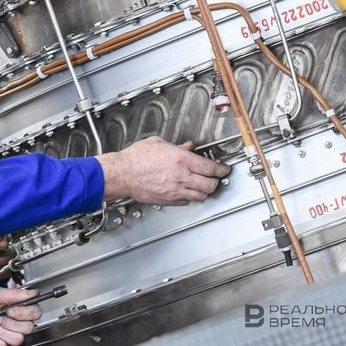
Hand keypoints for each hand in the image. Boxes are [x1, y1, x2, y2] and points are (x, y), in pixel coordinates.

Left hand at [0, 287, 40, 345]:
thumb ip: (14, 293)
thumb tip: (32, 292)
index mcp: (17, 307)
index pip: (35, 311)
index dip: (25, 312)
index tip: (11, 310)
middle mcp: (16, 321)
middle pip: (29, 327)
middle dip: (11, 322)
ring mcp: (10, 334)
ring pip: (18, 338)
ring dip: (2, 331)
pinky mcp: (2, 345)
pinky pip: (5, 345)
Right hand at [96, 136, 230, 205]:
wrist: (122, 174)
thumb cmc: (135, 158)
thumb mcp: (158, 143)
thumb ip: (176, 146)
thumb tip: (187, 146)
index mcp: (181, 160)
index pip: (210, 168)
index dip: (221, 169)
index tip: (223, 169)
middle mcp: (181, 176)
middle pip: (210, 184)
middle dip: (215, 182)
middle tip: (215, 179)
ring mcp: (175, 190)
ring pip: (201, 196)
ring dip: (205, 192)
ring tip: (204, 187)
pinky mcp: (168, 200)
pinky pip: (186, 202)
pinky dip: (190, 198)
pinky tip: (188, 193)